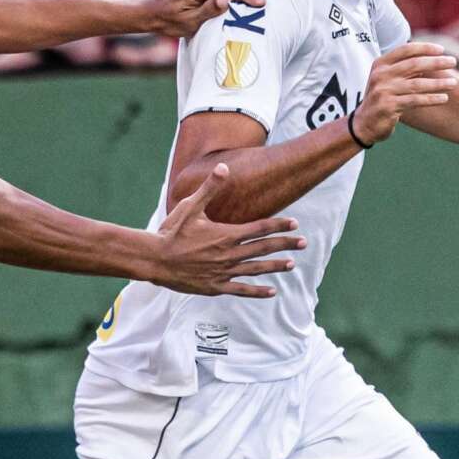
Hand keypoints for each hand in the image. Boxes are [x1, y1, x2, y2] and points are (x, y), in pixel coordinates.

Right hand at [153, 165, 305, 296]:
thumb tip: (224, 167)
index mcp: (226, 234)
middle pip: (264, 248)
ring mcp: (224, 272)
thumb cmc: (171, 231)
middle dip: (285, 244)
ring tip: (291, 264)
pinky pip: (242, 289)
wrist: (155, 260)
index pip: (260, 228)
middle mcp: (229, 254)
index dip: (279, 225)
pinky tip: (272, 291)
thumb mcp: (190, 206)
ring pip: (256, 269)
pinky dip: (258, 291)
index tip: (295, 224)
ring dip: (275, 266)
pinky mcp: (216, 286)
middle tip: (303, 243)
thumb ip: (209, 188)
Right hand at [352, 41, 458, 146]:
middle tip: (453, 62)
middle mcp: (381, 75)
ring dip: (438, 83)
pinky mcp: (389, 106)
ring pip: (417, 84)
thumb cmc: (381, 98)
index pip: (406, 50)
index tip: (442, 50)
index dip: (425, 48)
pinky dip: (431, 99)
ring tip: (453, 83)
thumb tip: (432, 59)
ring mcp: (384, 90)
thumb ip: (404, 68)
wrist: (364, 123)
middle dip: (436, 62)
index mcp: (381, 64)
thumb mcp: (388, 79)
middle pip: (414, 64)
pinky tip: (443, 98)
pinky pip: (415, 100)